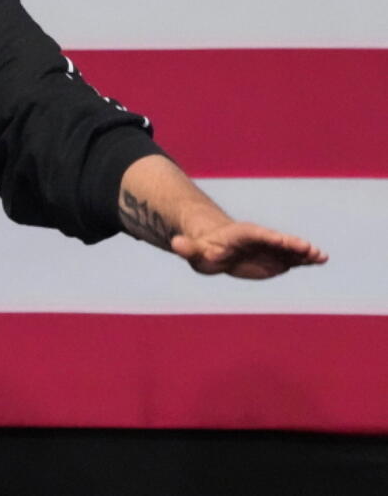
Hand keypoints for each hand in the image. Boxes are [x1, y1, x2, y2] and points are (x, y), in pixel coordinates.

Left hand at [170, 220, 327, 279]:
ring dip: (304, 253)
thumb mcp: (193, 250)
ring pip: (288, 250)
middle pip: (277, 241)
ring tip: (321, 257)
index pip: (257, 235)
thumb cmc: (201, 248)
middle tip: (311, 250)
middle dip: (293, 245)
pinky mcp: (274, 258)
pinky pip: (292, 258)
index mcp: (240, 235)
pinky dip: (305, 259)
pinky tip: (319, 261)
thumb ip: (187, 248)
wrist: (212, 248)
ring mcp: (268, 248)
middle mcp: (258, 240)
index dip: (270, 238)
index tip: (285, 241)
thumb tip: (175, 244)